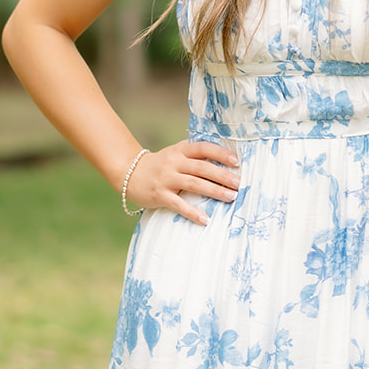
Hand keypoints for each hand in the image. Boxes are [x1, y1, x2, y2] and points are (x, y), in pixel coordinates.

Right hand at [124, 140, 240, 224]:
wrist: (130, 172)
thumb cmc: (161, 164)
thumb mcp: (176, 153)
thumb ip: (195, 156)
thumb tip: (224, 162)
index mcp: (180, 150)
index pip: (203, 148)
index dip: (220, 153)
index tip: (236, 162)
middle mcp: (174, 162)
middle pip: (202, 168)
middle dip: (222, 176)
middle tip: (239, 184)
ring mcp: (166, 178)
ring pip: (194, 184)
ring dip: (214, 191)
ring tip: (230, 197)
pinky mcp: (159, 195)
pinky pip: (179, 204)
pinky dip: (193, 213)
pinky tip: (205, 220)